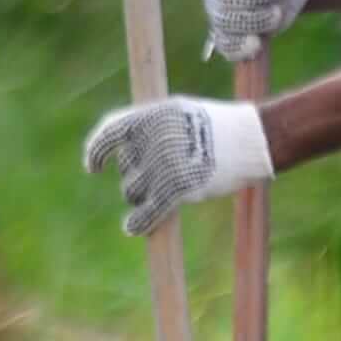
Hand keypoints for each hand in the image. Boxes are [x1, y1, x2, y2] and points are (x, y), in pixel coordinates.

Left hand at [80, 94, 272, 240]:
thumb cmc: (215, 125)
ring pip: (133, 190)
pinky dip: (138, 222)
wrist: (248, 140)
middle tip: (157, 174)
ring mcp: (163, 165)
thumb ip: (149, 126)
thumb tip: (122, 147)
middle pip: (126, 167)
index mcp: (150, 116)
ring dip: (140, 195)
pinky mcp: (176, 189)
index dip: (95, 151)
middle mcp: (152, 140)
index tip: (93, 167)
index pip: (109, 132)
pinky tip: (132, 227)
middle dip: (135, 175)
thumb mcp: (177, 112)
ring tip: (164, 189)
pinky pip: (148, 211)